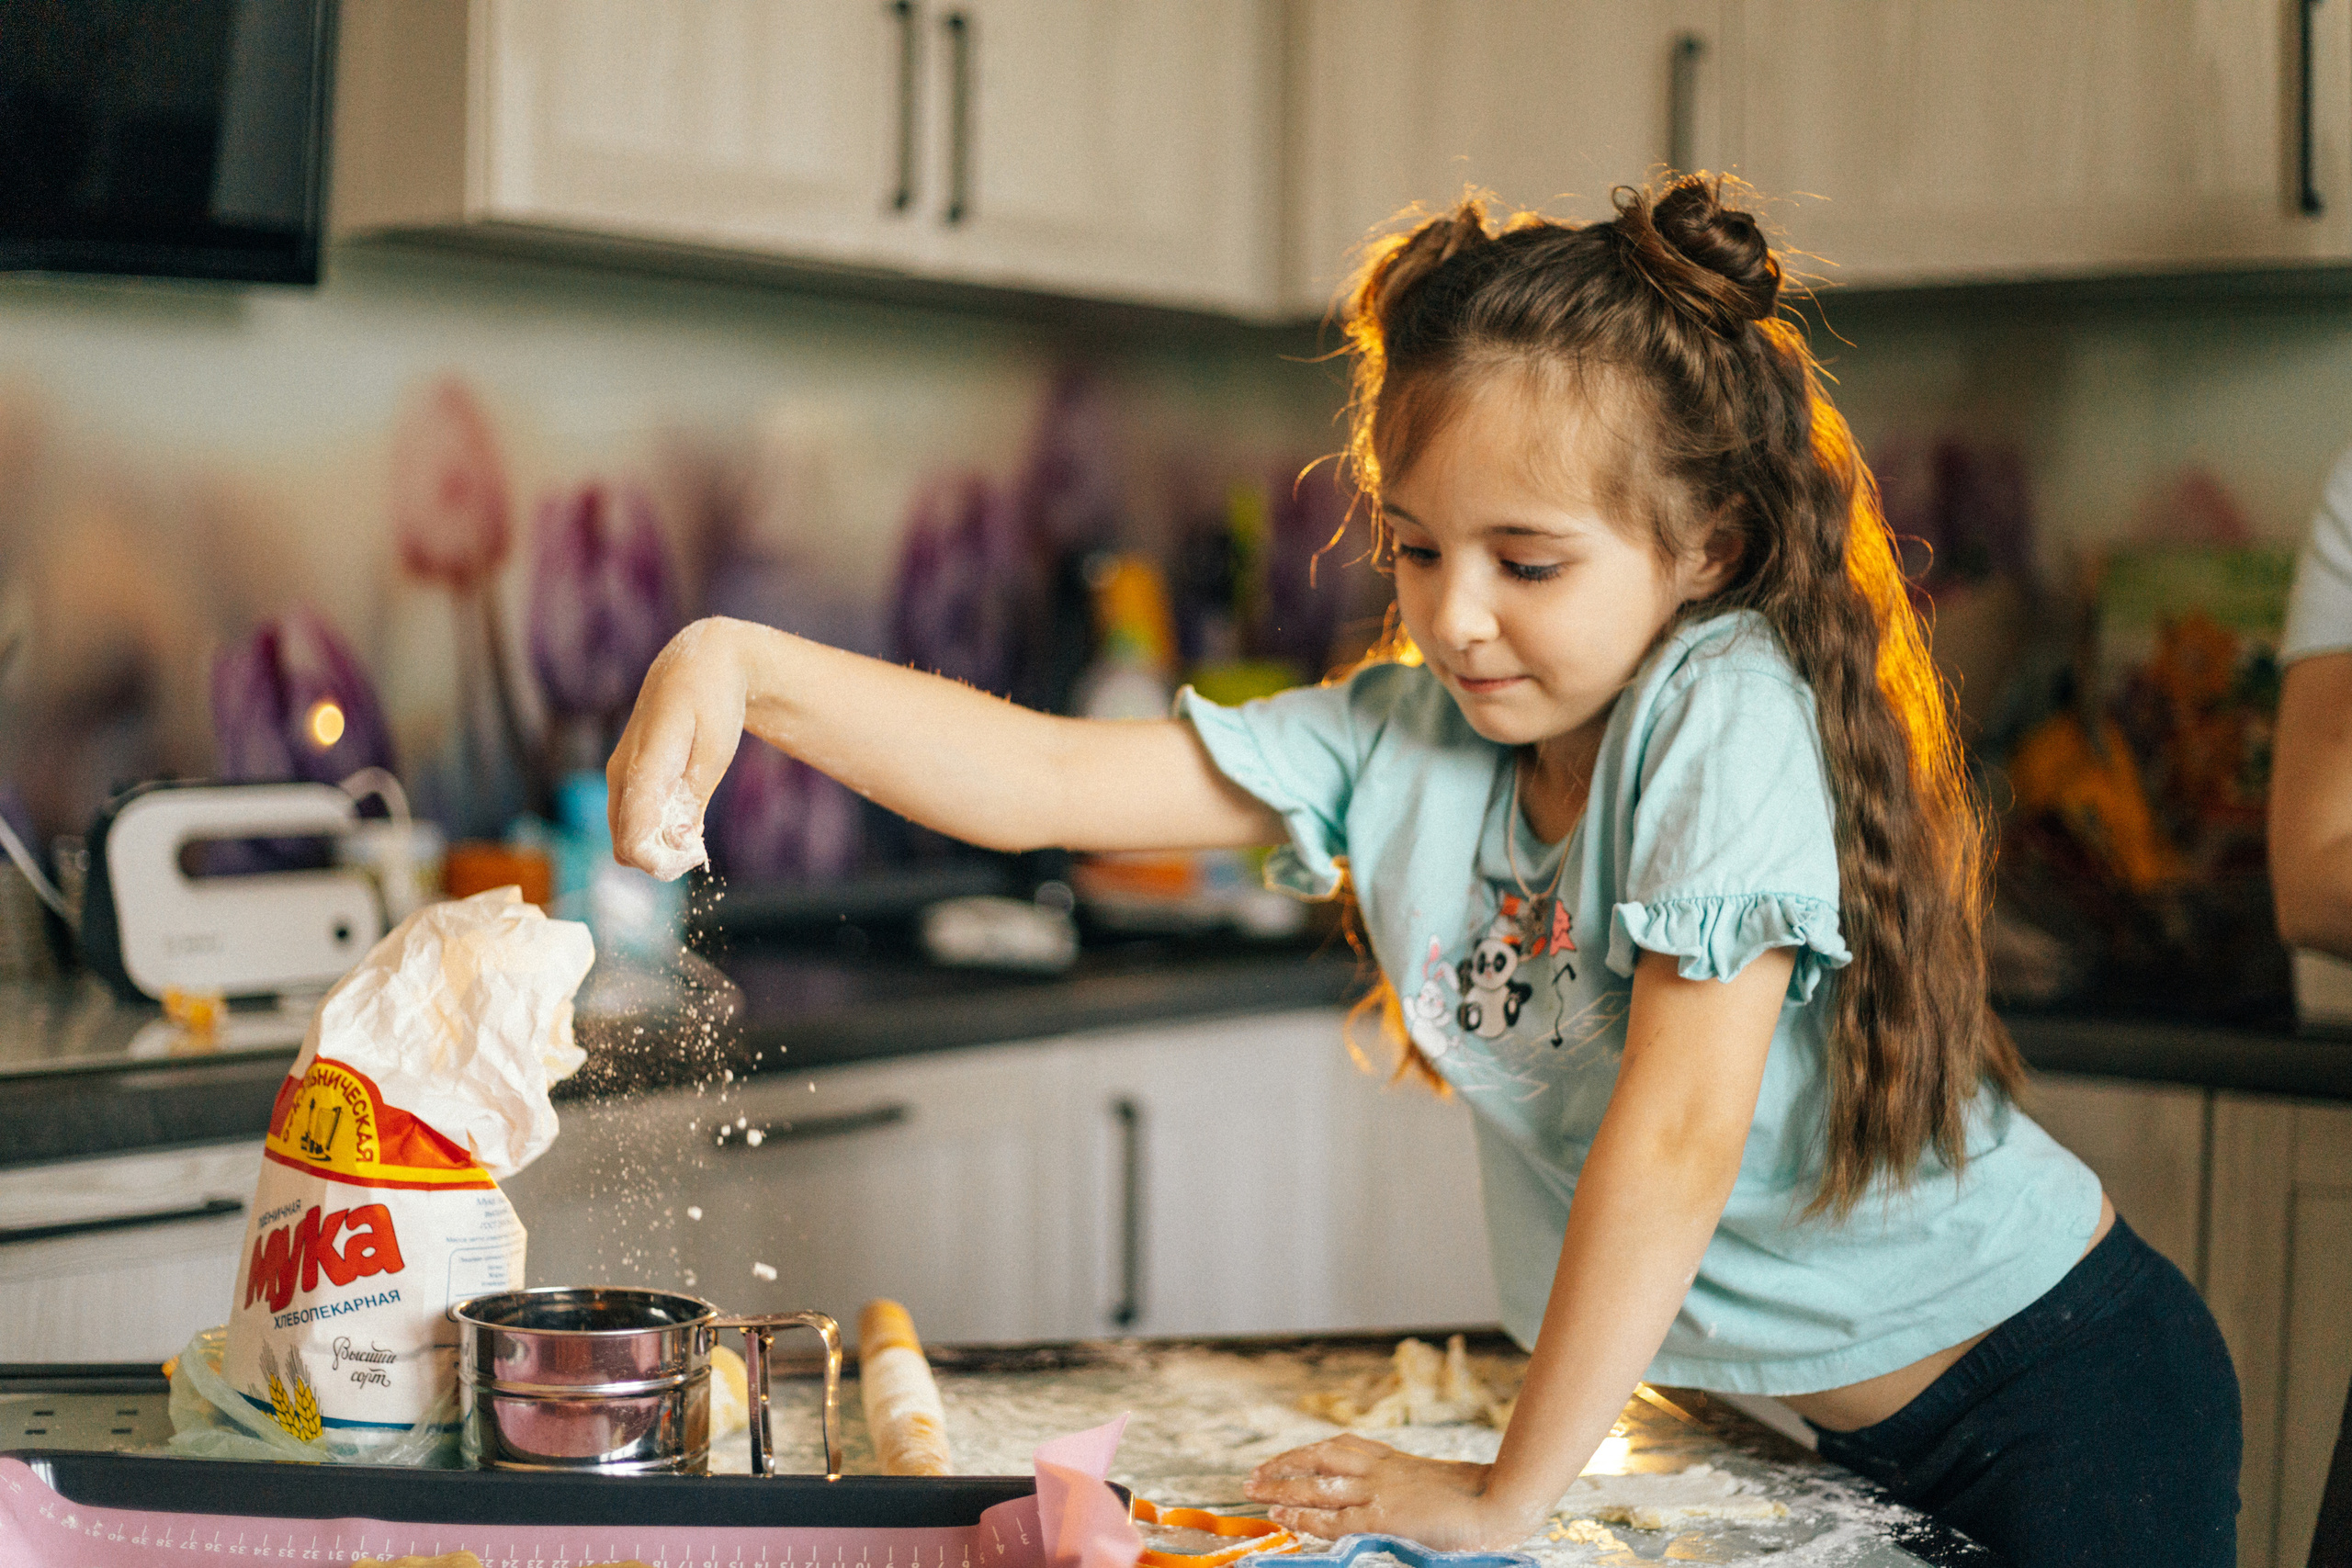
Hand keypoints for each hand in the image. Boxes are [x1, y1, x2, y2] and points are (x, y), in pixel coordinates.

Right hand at [606, 617, 754, 873]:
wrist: (698, 665)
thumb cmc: (712, 702)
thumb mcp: (716, 748)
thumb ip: (693, 797)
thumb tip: (678, 843)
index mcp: (643, 766)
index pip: (633, 839)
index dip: (662, 864)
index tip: (698, 852)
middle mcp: (620, 774)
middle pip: (625, 849)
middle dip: (662, 863)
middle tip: (699, 848)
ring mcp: (618, 777)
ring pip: (624, 840)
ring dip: (658, 850)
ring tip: (695, 834)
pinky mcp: (625, 779)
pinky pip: (630, 824)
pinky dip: (655, 836)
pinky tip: (685, 821)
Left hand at [1242, 1435, 1530, 1549]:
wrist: (1500, 1500)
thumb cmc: (1481, 1495)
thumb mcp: (1440, 1483)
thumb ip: (1413, 1489)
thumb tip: (1402, 1503)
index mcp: (1396, 1459)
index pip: (1343, 1448)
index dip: (1310, 1454)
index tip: (1290, 1458)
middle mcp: (1381, 1470)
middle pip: (1319, 1460)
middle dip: (1284, 1466)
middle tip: (1254, 1474)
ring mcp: (1379, 1492)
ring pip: (1317, 1486)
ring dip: (1281, 1487)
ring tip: (1253, 1490)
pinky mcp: (1381, 1518)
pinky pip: (1332, 1518)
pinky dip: (1303, 1518)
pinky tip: (1282, 1518)